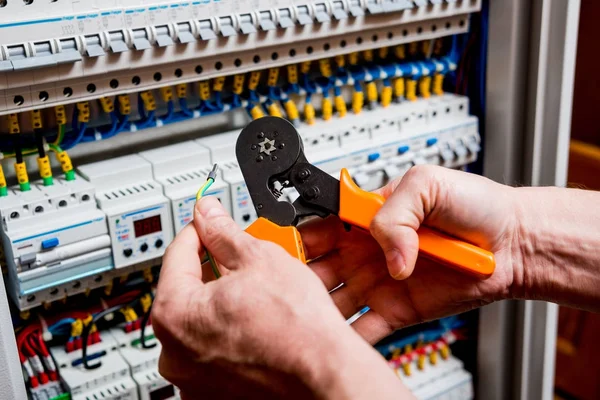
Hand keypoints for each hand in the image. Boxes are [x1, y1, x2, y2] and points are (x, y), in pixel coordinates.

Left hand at [152, 197, 406, 398]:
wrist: (327, 375)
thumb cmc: (297, 327)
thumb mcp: (260, 259)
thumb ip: (224, 232)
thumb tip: (208, 213)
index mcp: (174, 314)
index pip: (177, 254)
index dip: (200, 231)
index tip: (211, 225)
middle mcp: (175, 352)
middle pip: (188, 292)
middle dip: (213, 270)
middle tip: (241, 259)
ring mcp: (194, 378)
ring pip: (203, 323)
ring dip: (223, 303)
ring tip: (256, 292)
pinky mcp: (214, 393)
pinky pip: (216, 350)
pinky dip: (231, 333)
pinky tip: (257, 323)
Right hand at [300, 165, 519, 343]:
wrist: (513, 244)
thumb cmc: (475, 207)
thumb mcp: (427, 184)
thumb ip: (394, 211)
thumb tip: (387, 256)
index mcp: (366, 217)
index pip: (317, 227)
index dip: (296, 237)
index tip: (279, 247)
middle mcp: (366, 251)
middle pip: (316, 267)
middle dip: (297, 276)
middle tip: (283, 286)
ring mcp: (378, 282)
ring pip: (332, 301)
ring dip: (315, 309)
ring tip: (300, 316)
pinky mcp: (395, 311)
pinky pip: (363, 328)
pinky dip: (346, 337)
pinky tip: (331, 340)